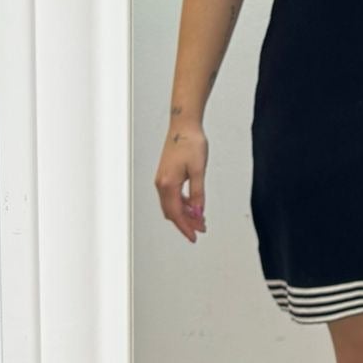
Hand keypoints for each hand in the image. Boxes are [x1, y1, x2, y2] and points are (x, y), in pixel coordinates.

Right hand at [155, 124, 207, 242]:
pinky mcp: (166, 175)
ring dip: (184, 213)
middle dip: (186, 223)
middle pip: (172, 212)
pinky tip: (193, 204)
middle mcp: (161, 184)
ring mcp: (162, 179)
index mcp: (168, 184)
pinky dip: (182, 203)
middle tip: (201, 229)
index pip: (176, 213)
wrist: (184, 125)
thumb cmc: (191, 143)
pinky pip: (172, 196)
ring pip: (171, 205)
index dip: (186, 227)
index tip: (194, 237)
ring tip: (200, 219)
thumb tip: (198, 212)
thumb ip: (198, 193)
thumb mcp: (199, 170)